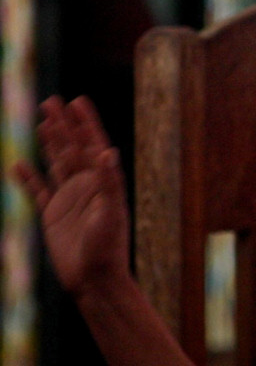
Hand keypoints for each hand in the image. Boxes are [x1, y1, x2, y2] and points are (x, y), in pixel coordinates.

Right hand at [12, 96, 129, 297]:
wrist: (94, 279)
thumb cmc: (109, 247)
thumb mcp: (111, 212)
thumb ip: (110, 182)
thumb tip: (109, 151)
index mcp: (102, 181)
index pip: (94, 144)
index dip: (86, 123)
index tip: (78, 101)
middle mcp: (86, 185)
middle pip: (72, 148)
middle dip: (64, 125)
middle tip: (52, 101)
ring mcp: (68, 198)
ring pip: (56, 163)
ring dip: (50, 142)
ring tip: (43, 121)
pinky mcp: (53, 214)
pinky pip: (38, 190)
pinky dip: (28, 177)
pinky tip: (19, 163)